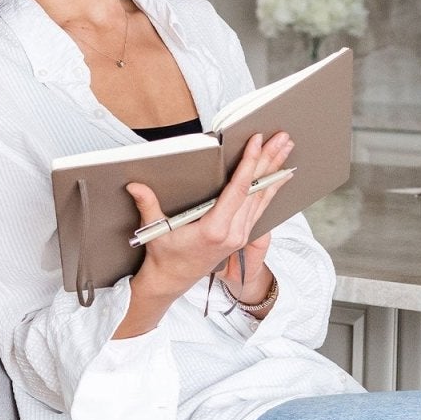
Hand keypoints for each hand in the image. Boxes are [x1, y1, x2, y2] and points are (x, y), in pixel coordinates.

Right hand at [115, 131, 291, 336]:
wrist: (172, 281)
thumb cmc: (164, 257)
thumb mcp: (155, 230)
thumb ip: (148, 205)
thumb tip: (135, 185)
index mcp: (214, 230)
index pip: (238, 190)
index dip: (249, 164)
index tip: (258, 142)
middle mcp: (233, 233)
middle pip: (256, 190)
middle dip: (270, 161)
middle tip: (282, 138)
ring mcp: (240, 236)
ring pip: (262, 198)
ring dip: (274, 171)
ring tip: (285, 148)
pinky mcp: (241, 236)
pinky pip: (260, 208)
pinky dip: (270, 188)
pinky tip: (280, 175)